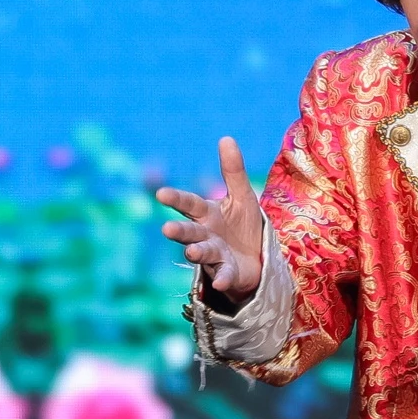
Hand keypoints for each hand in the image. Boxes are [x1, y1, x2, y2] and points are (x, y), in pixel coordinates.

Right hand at [156, 136, 264, 301]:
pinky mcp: (227, 274)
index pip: (189, 204)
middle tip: (167, 229)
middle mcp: (205, 235)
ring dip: (196, 252)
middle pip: (189, 232)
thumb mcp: (242, 196)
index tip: (161, 194)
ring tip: (192, 252)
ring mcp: (214, 256)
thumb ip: (233, 171)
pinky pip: (223, 276)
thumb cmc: (243, 225)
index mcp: (207, 214)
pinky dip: (222, 278)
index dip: (176, 199)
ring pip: (202, 253)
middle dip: (179, 231)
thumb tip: (226, 138)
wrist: (256, 257)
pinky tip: (221, 281)